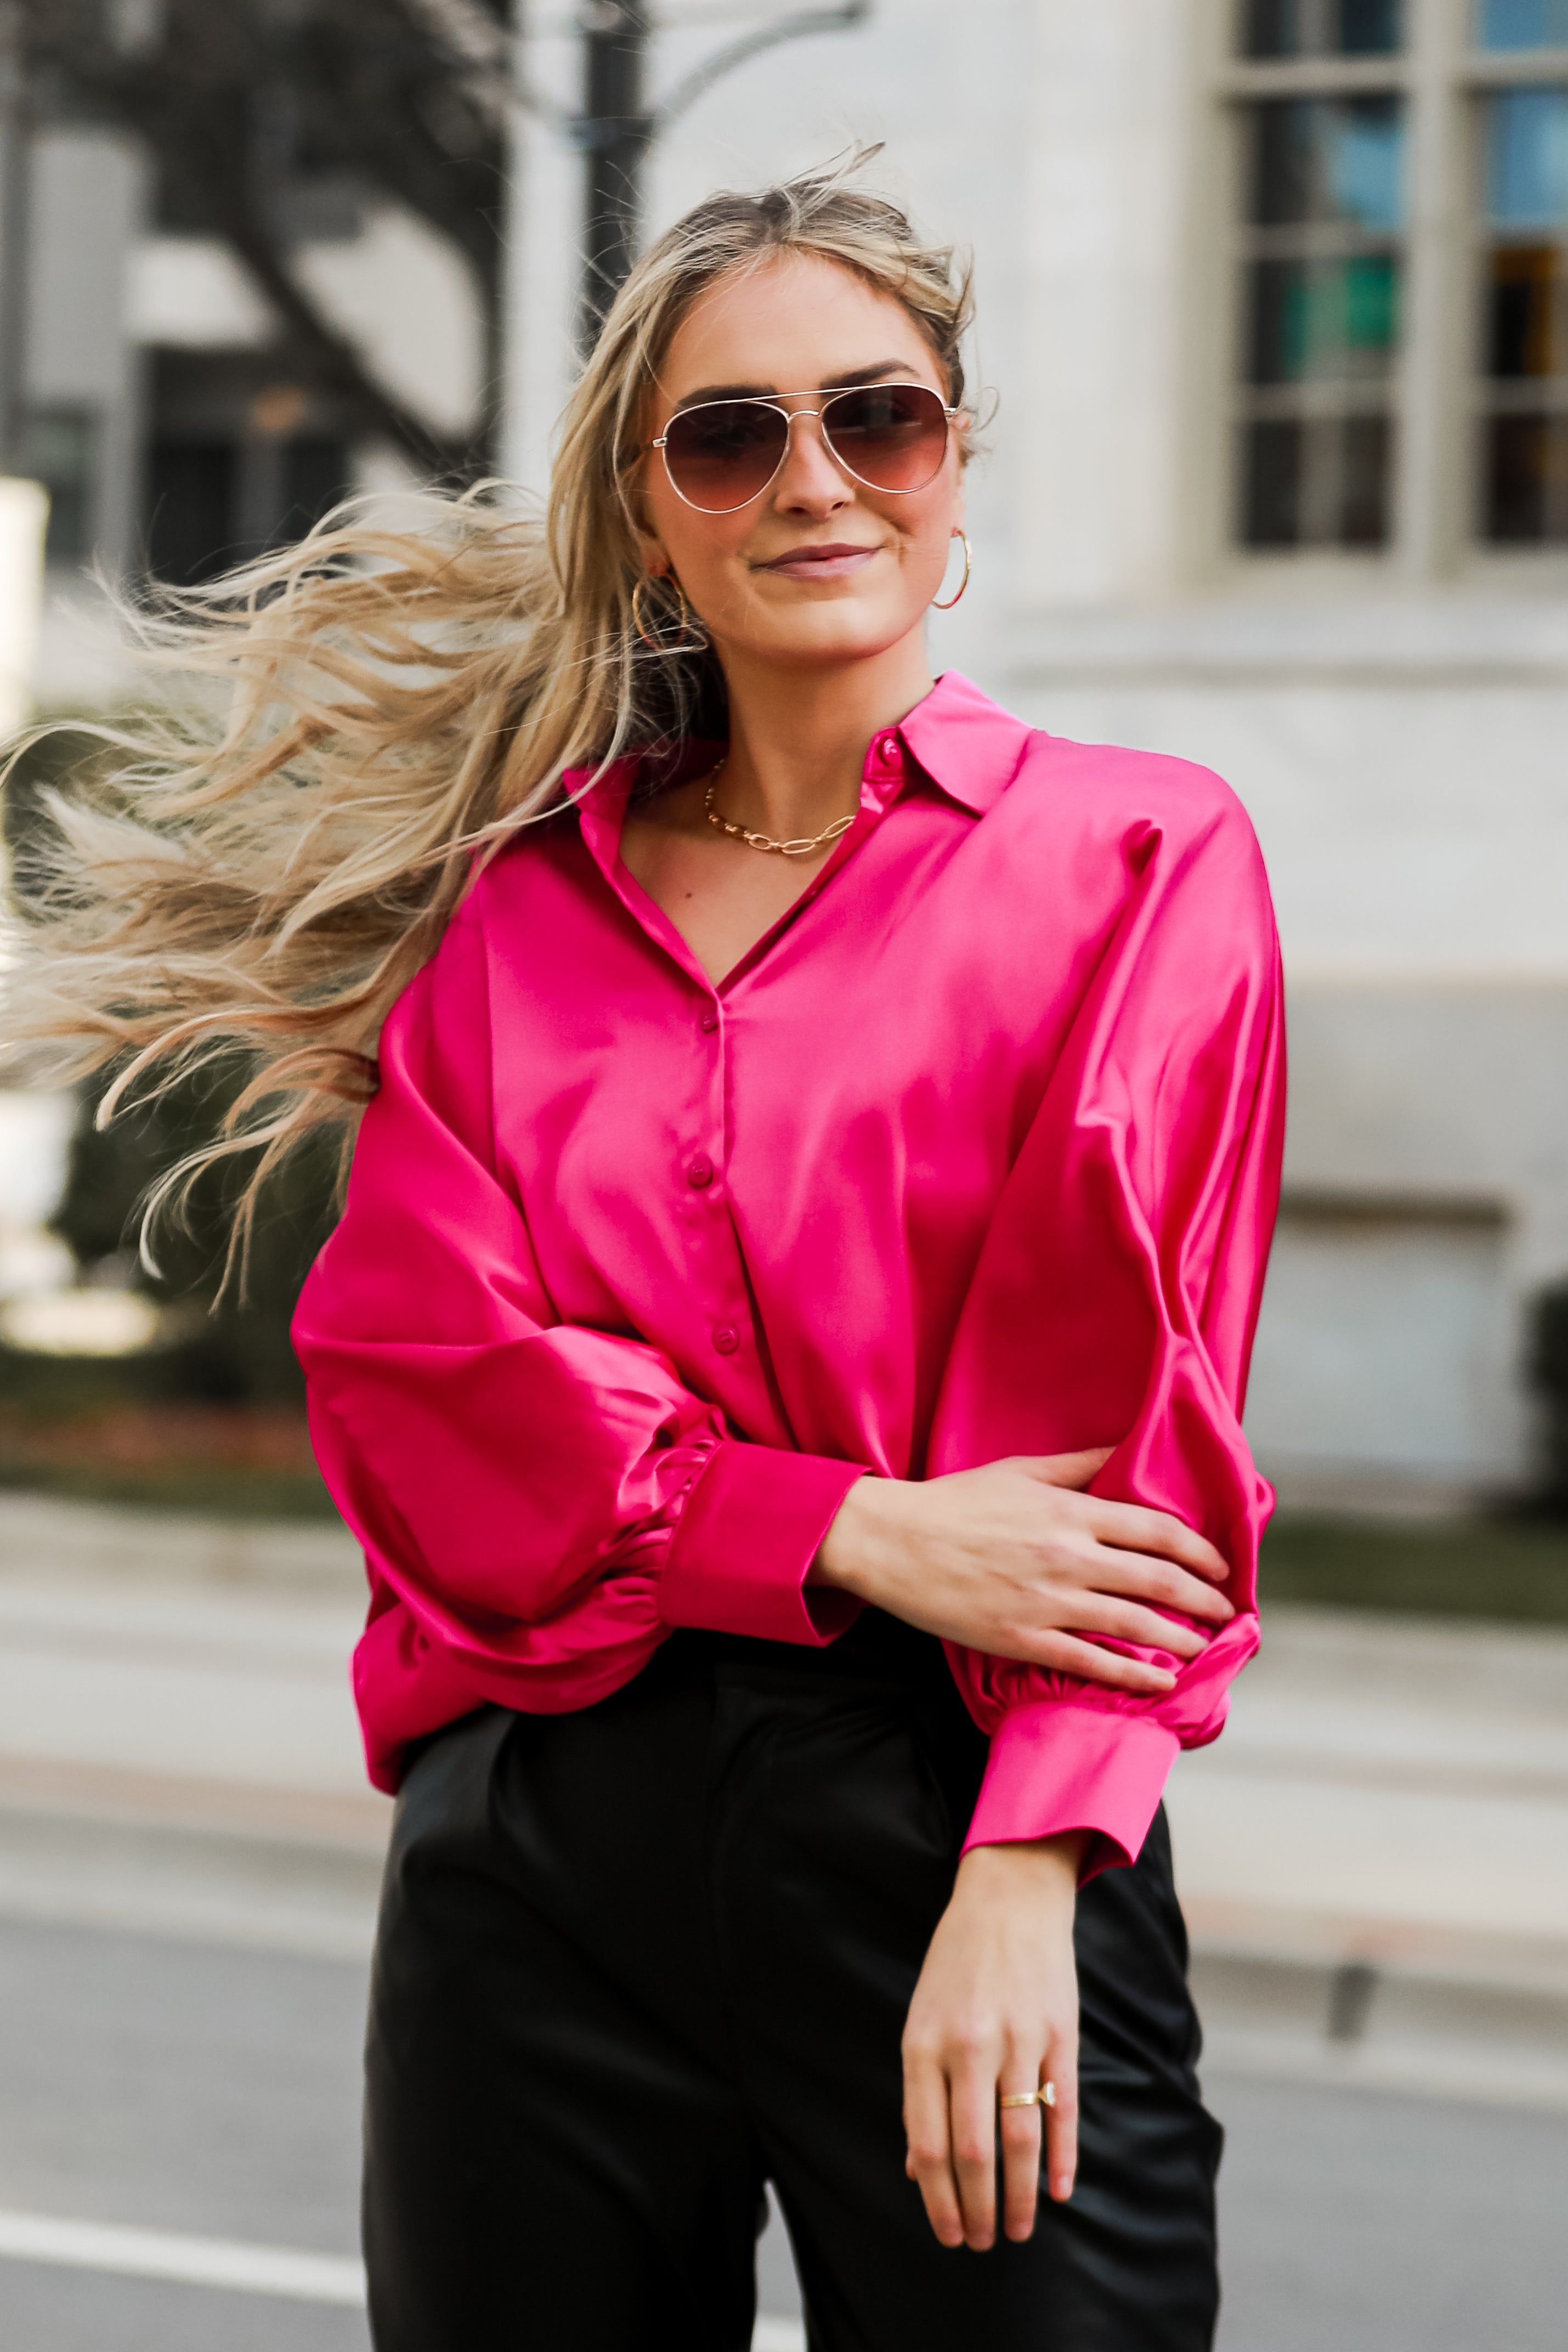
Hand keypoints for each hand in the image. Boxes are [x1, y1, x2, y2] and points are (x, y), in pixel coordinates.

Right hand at [811, 1451, 1232, 1695]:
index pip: (1158, 1531)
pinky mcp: (1022, 1639)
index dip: (1201, 1551)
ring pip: (1135, 1626)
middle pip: (1159, 1581)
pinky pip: (1091, 1663)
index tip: (1221, 1566)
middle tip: (1228, 1613)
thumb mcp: (1022, 1469)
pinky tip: (1161, 1684)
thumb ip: (1080, 1464)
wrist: (893, 1542)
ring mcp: (1047, 1602)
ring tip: (1206, 1649)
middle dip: (1204, 1600)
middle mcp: (1069, 1557)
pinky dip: (1133, 1676)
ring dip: (1182, 1641)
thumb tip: (1128, 1450)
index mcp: (1071, 1512)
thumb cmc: (956, 1502)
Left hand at [902, 1834, 1082, 2247]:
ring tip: (1019, 2232)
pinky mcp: (1059, 2034)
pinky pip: (1063, 2109)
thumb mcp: (921, 2021)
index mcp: (923, 2045)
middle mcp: (969, 2047)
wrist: (1008, 1897)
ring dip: (1020, 2198)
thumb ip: (921, 2094)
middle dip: (977, 2209)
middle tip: (982, 2244)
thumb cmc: (956, 1966)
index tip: (948, 2235)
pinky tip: (1060, 2192)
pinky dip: (1063, 2158)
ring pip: (1019, 2140)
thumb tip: (917, 2169)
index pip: (929, 2144)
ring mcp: (1018, 2040)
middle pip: (974, 2152)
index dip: (938, 2200)